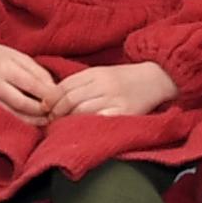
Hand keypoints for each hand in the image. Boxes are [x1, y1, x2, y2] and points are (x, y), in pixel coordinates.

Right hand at [0, 39, 57, 120]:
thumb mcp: (20, 57)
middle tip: (56, 113)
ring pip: (14, 115)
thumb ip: (38, 72)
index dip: (48, 95)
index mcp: (4, 68)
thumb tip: (54, 90)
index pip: (31, 85)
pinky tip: (33, 120)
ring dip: (33, 120)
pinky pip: (6, 117)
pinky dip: (22, 121)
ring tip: (47, 119)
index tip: (61, 100)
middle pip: (22, 103)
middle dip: (41, 111)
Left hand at [45, 62, 175, 119]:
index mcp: (96, 72)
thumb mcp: (102, 73)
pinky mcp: (124, 112)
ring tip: (63, 126)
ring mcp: (114, 99)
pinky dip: (87, 126)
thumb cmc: (126, 78)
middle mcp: (104, 84)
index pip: (65, 85)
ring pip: (82, 111)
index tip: (45, 107)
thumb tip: (55, 97)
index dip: (51, 98)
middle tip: (51, 120)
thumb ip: (81, 82)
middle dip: (56, 112)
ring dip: (68, 120)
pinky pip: (99, 120)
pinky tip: (81, 130)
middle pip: (71, 99)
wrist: (156, 79)